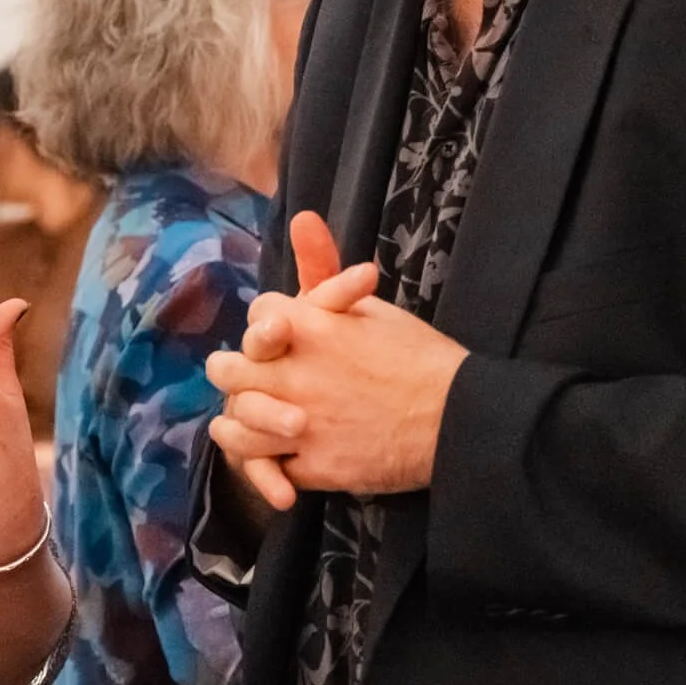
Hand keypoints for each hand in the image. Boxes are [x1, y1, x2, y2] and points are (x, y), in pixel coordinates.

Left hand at [208, 213, 461, 498]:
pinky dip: (262, 465)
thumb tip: (301, 218)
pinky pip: (268, 466)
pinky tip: (265, 457)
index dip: (264, 324)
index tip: (272, 335)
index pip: (257, 315)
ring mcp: (303, 423)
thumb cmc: (419, 357)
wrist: (457, 418)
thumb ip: (327, 270)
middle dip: (228, 370)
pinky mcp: (316, 465)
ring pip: (239, 423)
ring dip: (234, 421)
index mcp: (309, 327)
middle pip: (229, 370)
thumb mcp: (372, 306)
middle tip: (233, 374)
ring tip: (236, 420)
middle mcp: (296, 374)